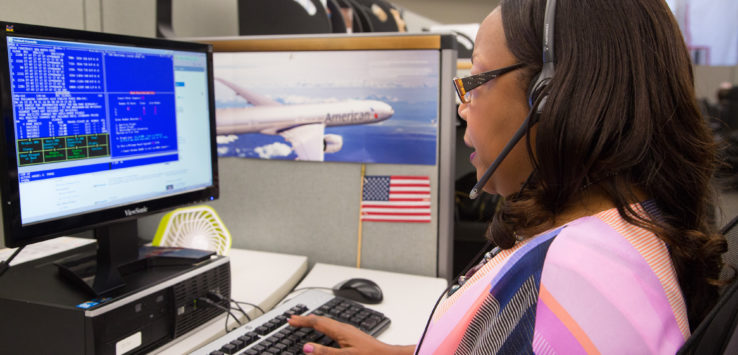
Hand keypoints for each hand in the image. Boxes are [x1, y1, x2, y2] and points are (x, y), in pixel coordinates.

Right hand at [287, 314, 413, 354]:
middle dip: (306, 318)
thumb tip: (307, 347)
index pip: (317, 322)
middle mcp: (344, 328)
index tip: (290, 320)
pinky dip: (323, 326)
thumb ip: (325, 352)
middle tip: (293, 319)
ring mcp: (348, 330)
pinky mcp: (352, 335)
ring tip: (305, 322)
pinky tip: (325, 331)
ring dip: (315, 321)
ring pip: (327, 322)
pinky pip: (333, 326)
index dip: (302, 321)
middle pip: (321, 319)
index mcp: (340, 330)